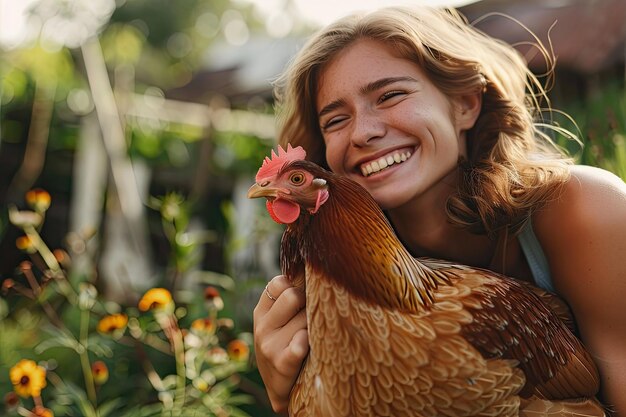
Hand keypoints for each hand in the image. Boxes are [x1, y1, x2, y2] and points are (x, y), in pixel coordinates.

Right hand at [254, 275, 308, 413]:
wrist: (281, 389)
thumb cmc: (286, 347)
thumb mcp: (278, 323)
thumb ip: (288, 300)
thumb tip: (313, 267)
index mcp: (261, 312)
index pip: (278, 282)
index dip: (295, 286)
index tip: (304, 297)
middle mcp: (262, 326)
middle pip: (293, 296)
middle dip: (308, 304)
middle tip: (313, 318)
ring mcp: (269, 345)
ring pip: (304, 319)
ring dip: (314, 326)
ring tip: (313, 338)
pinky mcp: (282, 362)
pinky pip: (302, 341)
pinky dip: (309, 342)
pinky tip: (310, 348)